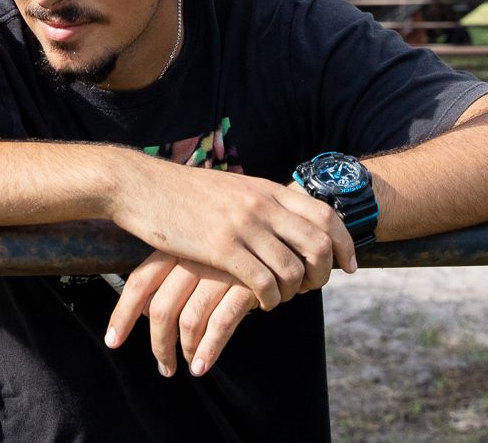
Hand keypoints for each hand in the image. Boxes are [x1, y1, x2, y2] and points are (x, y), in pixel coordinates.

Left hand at [104, 252, 257, 376]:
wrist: (283, 225)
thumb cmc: (232, 244)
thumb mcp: (196, 249)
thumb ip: (168, 274)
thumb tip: (141, 310)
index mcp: (176, 246)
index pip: (139, 283)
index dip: (122, 315)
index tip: (112, 341)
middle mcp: (193, 257)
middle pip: (161, 309)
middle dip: (159, 344)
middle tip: (163, 366)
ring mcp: (220, 270)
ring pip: (189, 321)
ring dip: (184, 352)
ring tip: (187, 367)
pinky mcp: (248, 284)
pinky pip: (221, 324)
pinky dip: (209, 350)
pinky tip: (203, 365)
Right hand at [105, 156, 356, 309]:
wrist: (138, 185)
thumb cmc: (180, 191)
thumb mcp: (230, 188)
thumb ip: (258, 201)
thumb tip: (283, 218)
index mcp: (266, 189)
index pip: (325, 215)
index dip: (344, 244)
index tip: (348, 266)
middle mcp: (261, 205)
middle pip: (318, 245)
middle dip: (324, 274)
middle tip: (313, 288)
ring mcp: (242, 226)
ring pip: (293, 269)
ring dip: (295, 292)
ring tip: (281, 297)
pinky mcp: (220, 248)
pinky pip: (263, 282)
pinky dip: (271, 299)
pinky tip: (261, 303)